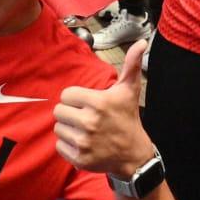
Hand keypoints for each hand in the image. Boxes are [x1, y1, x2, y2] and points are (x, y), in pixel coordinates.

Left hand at [54, 41, 154, 177]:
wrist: (133, 155)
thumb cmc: (128, 119)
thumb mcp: (130, 90)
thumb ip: (131, 64)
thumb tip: (141, 41)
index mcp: (99, 102)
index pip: (66, 95)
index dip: (75, 99)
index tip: (88, 104)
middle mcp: (90, 122)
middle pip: (59, 111)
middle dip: (70, 113)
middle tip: (85, 117)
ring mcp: (84, 142)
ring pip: (58, 128)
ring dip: (69, 129)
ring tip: (84, 131)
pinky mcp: (79, 158)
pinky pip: (59, 146)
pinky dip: (68, 145)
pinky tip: (83, 144)